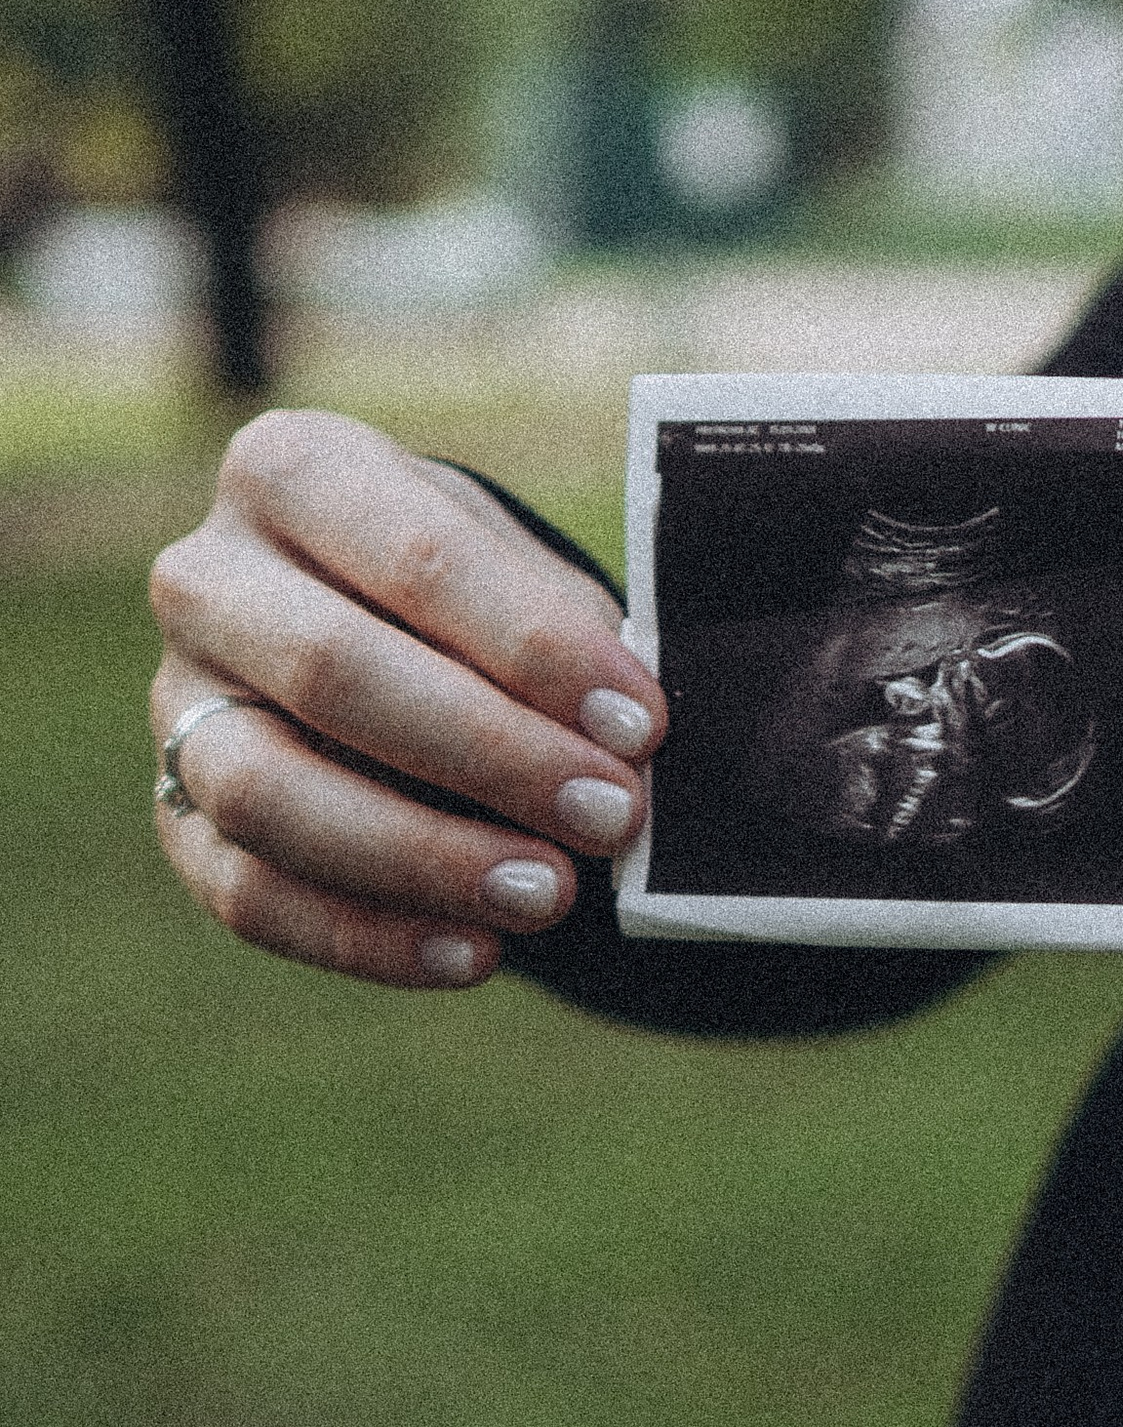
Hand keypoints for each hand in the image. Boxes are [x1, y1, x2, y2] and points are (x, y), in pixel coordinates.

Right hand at [148, 410, 662, 989]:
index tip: (641, 725)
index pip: (416, 555)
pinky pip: (250, 895)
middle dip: (490, 756)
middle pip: (331, 671)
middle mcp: (207, 579)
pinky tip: (475, 954)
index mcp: (292, 472)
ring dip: (421, 858)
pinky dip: (368, 938)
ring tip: (550, 895)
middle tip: (613, 816)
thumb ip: (565, 636)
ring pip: (267, 795)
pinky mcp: (177, 817)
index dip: (533, 649)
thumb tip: (629, 737)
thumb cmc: (472, 601)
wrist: (389, 642)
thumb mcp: (521, 572)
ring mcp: (177, 705)